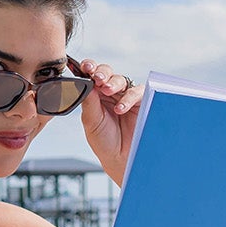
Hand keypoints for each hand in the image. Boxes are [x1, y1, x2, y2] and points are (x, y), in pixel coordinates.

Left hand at [77, 59, 143, 183]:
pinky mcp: (141, 103)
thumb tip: (85, 82)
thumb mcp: (92, 122)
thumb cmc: (105, 143)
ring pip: (121, 80)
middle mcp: (111, 94)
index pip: (91, 76)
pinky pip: (136, 92)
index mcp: (96, 96)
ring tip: (107, 90)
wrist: (121, 160)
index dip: (89, 68)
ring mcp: (126, 97)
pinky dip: (128, 97)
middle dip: (102, 72)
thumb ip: (89, 102)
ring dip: (113, 82)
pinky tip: (120, 108)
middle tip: (97, 78)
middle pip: (107, 73)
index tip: (85, 67)